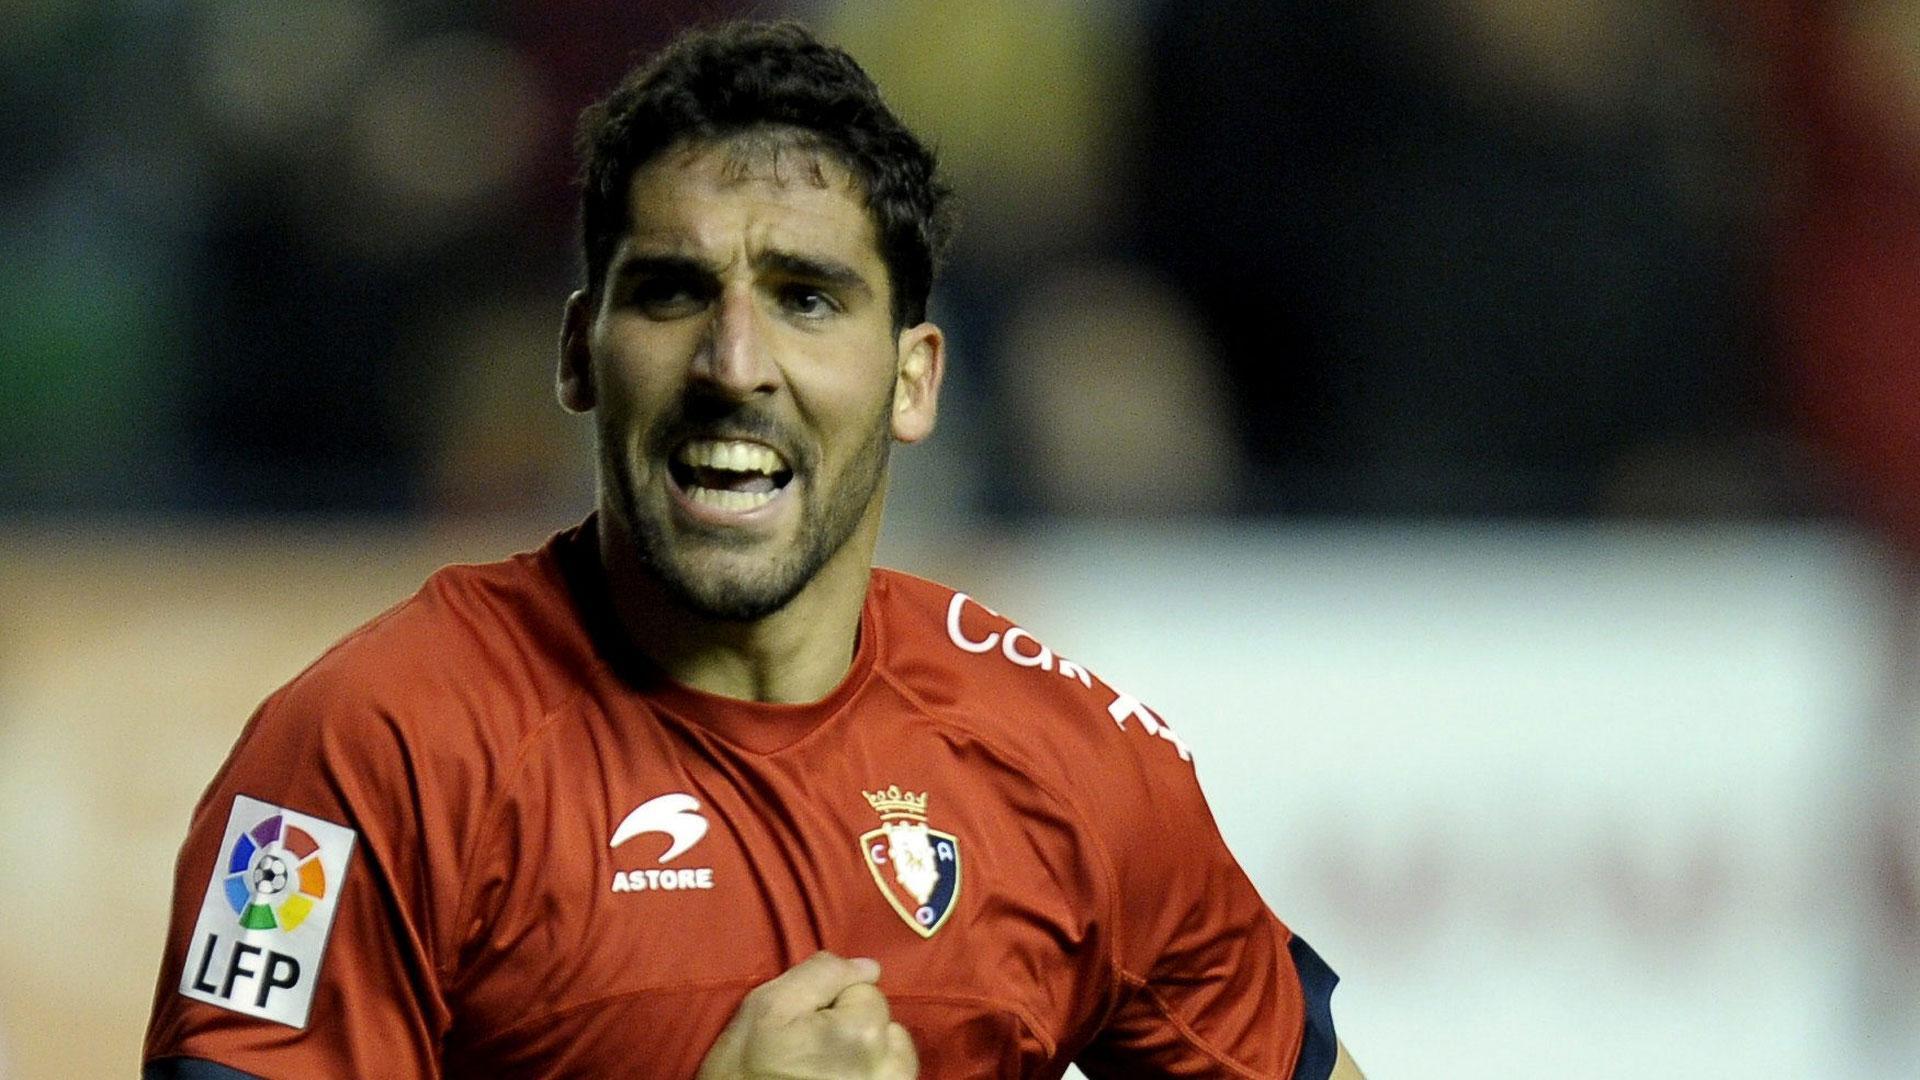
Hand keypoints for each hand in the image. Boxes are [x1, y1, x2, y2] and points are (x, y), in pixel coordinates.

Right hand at [696, 951, 917, 1079]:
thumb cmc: (747, 1066)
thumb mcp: (769, 1005)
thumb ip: (822, 974)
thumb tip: (869, 966)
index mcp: (862, 1032)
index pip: (865, 989)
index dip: (832, 1001)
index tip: (804, 1025)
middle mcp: (888, 1066)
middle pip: (884, 1022)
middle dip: (856, 1025)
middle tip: (813, 1048)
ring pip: (895, 1053)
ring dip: (869, 1053)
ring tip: (827, 1067)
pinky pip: (892, 1078)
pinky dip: (871, 1074)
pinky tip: (840, 1078)